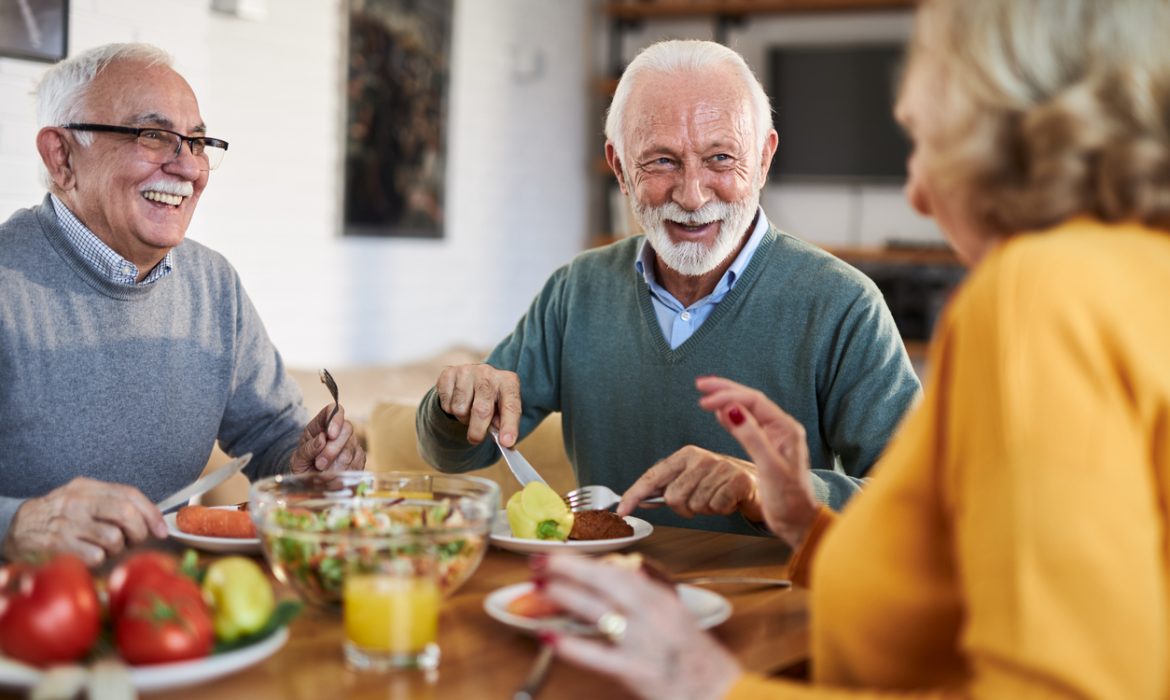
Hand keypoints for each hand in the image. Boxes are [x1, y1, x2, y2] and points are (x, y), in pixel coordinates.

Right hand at [2, 478, 167, 565]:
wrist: (16, 528)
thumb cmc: (59, 517)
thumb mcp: (83, 499)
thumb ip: (113, 504)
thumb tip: (152, 520)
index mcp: (88, 488)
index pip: (129, 494)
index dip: (151, 513)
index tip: (161, 530)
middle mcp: (78, 502)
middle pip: (125, 514)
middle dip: (138, 532)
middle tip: (133, 541)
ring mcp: (67, 523)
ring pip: (113, 537)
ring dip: (116, 548)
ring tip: (105, 548)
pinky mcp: (58, 545)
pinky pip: (96, 556)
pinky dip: (99, 560)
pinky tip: (88, 555)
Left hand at [290, 403, 365, 473]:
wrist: (310, 481)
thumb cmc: (303, 466)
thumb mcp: (298, 458)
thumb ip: (308, 449)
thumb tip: (321, 439)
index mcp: (321, 424)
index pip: (334, 411)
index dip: (335, 420)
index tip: (330, 435)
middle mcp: (340, 431)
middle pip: (346, 431)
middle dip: (332, 451)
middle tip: (319, 465)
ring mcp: (352, 444)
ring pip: (350, 452)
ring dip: (335, 467)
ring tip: (322, 476)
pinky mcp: (359, 459)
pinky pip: (355, 466)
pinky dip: (342, 475)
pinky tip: (332, 478)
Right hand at [433, 363, 521, 446]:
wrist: (469, 380)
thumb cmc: (490, 399)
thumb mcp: (501, 410)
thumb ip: (503, 424)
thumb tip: (505, 442)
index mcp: (508, 381)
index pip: (511, 406)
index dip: (509, 426)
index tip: (506, 443)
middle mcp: (488, 373)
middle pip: (482, 410)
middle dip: (478, 430)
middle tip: (475, 439)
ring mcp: (467, 371)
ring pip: (460, 409)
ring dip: (462, 418)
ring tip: (467, 412)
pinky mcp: (448, 373)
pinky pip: (446, 403)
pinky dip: (449, 409)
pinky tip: (456, 402)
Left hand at [542, 554, 741, 699]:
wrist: (720, 693)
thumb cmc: (696, 657)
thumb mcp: (678, 614)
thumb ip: (654, 590)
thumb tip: (632, 568)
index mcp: (662, 600)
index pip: (620, 571)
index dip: (586, 561)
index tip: (560, 555)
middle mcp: (655, 616)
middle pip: (608, 582)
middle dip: (571, 568)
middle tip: (541, 562)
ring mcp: (645, 643)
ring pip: (601, 612)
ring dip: (568, 597)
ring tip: (541, 588)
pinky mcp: (637, 671)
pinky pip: (598, 656)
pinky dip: (572, 646)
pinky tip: (549, 638)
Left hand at [617, 446, 763, 522]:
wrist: (757, 482)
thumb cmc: (719, 482)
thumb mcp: (692, 480)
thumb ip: (667, 487)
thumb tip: (640, 499)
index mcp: (684, 455)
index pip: (652, 477)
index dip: (634, 495)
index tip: (621, 510)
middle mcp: (700, 458)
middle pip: (673, 498)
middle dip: (684, 508)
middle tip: (700, 501)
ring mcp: (719, 467)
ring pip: (694, 505)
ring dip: (705, 509)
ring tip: (716, 498)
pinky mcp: (737, 480)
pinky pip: (715, 508)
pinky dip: (721, 510)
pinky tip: (728, 500)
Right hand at [696, 376, 817, 546]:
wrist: (798, 521)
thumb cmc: (789, 499)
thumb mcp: (770, 467)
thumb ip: (752, 437)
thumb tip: (732, 410)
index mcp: (786, 429)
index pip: (753, 401)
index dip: (728, 396)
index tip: (705, 400)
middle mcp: (781, 429)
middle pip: (750, 400)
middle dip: (725, 390)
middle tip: (701, 384)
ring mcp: (773, 437)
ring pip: (747, 410)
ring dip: (726, 400)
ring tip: (706, 394)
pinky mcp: (766, 447)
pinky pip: (746, 424)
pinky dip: (730, 417)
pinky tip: (719, 414)